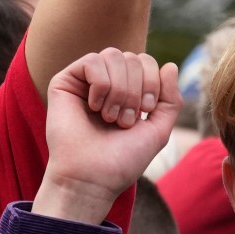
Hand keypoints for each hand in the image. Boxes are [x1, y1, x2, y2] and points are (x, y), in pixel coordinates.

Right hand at [37, 49, 182, 221]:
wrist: (92, 178)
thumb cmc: (122, 159)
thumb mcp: (158, 129)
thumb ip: (170, 99)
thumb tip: (169, 64)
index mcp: (126, 91)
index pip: (145, 61)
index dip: (152, 81)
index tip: (146, 112)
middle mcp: (106, 83)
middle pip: (132, 57)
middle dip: (135, 89)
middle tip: (125, 120)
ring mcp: (84, 81)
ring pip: (113, 55)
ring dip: (119, 90)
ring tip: (110, 117)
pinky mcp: (64, 82)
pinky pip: (92, 61)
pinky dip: (100, 84)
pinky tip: (94, 107)